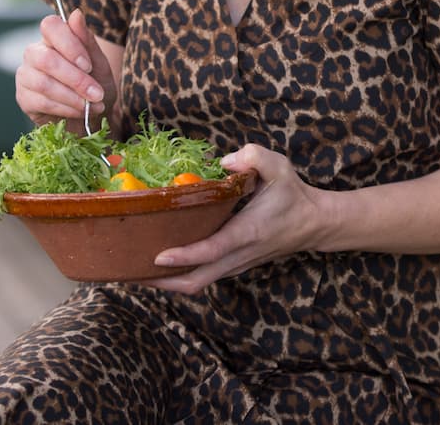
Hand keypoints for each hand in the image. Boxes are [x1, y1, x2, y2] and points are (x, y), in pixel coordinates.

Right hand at [15, 8, 119, 131]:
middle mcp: (34, 53)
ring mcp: (25, 76)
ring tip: (93, 105)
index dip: (69, 44)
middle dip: (75, 79)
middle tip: (97, 93)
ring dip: (73, 96)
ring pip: (43, 83)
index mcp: (53, 38)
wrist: (91, 118)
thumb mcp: (99, 64)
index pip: (50, 26)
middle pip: (46, 59)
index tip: (88, 65)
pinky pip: (42, 101)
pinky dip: (66, 108)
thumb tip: (76, 13)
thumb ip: (87, 40)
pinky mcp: (23, 98)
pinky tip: (80, 111)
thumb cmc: (95, 86)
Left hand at [144, 144, 329, 293]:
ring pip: (196, 284)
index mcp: (247, 232)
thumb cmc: (293, 194)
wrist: (313, 224)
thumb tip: (224, 161)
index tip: (157, 257)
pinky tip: (157, 263)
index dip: (184, 256)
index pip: (212, 250)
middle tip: (127, 270)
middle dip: (160, 281)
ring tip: (132, 268)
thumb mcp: (279, 166)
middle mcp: (238, 255)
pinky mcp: (232, 266)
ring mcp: (235, 265)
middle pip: (195, 281)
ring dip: (165, 282)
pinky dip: (177, 275)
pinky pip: (201, 278)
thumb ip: (254, 156)